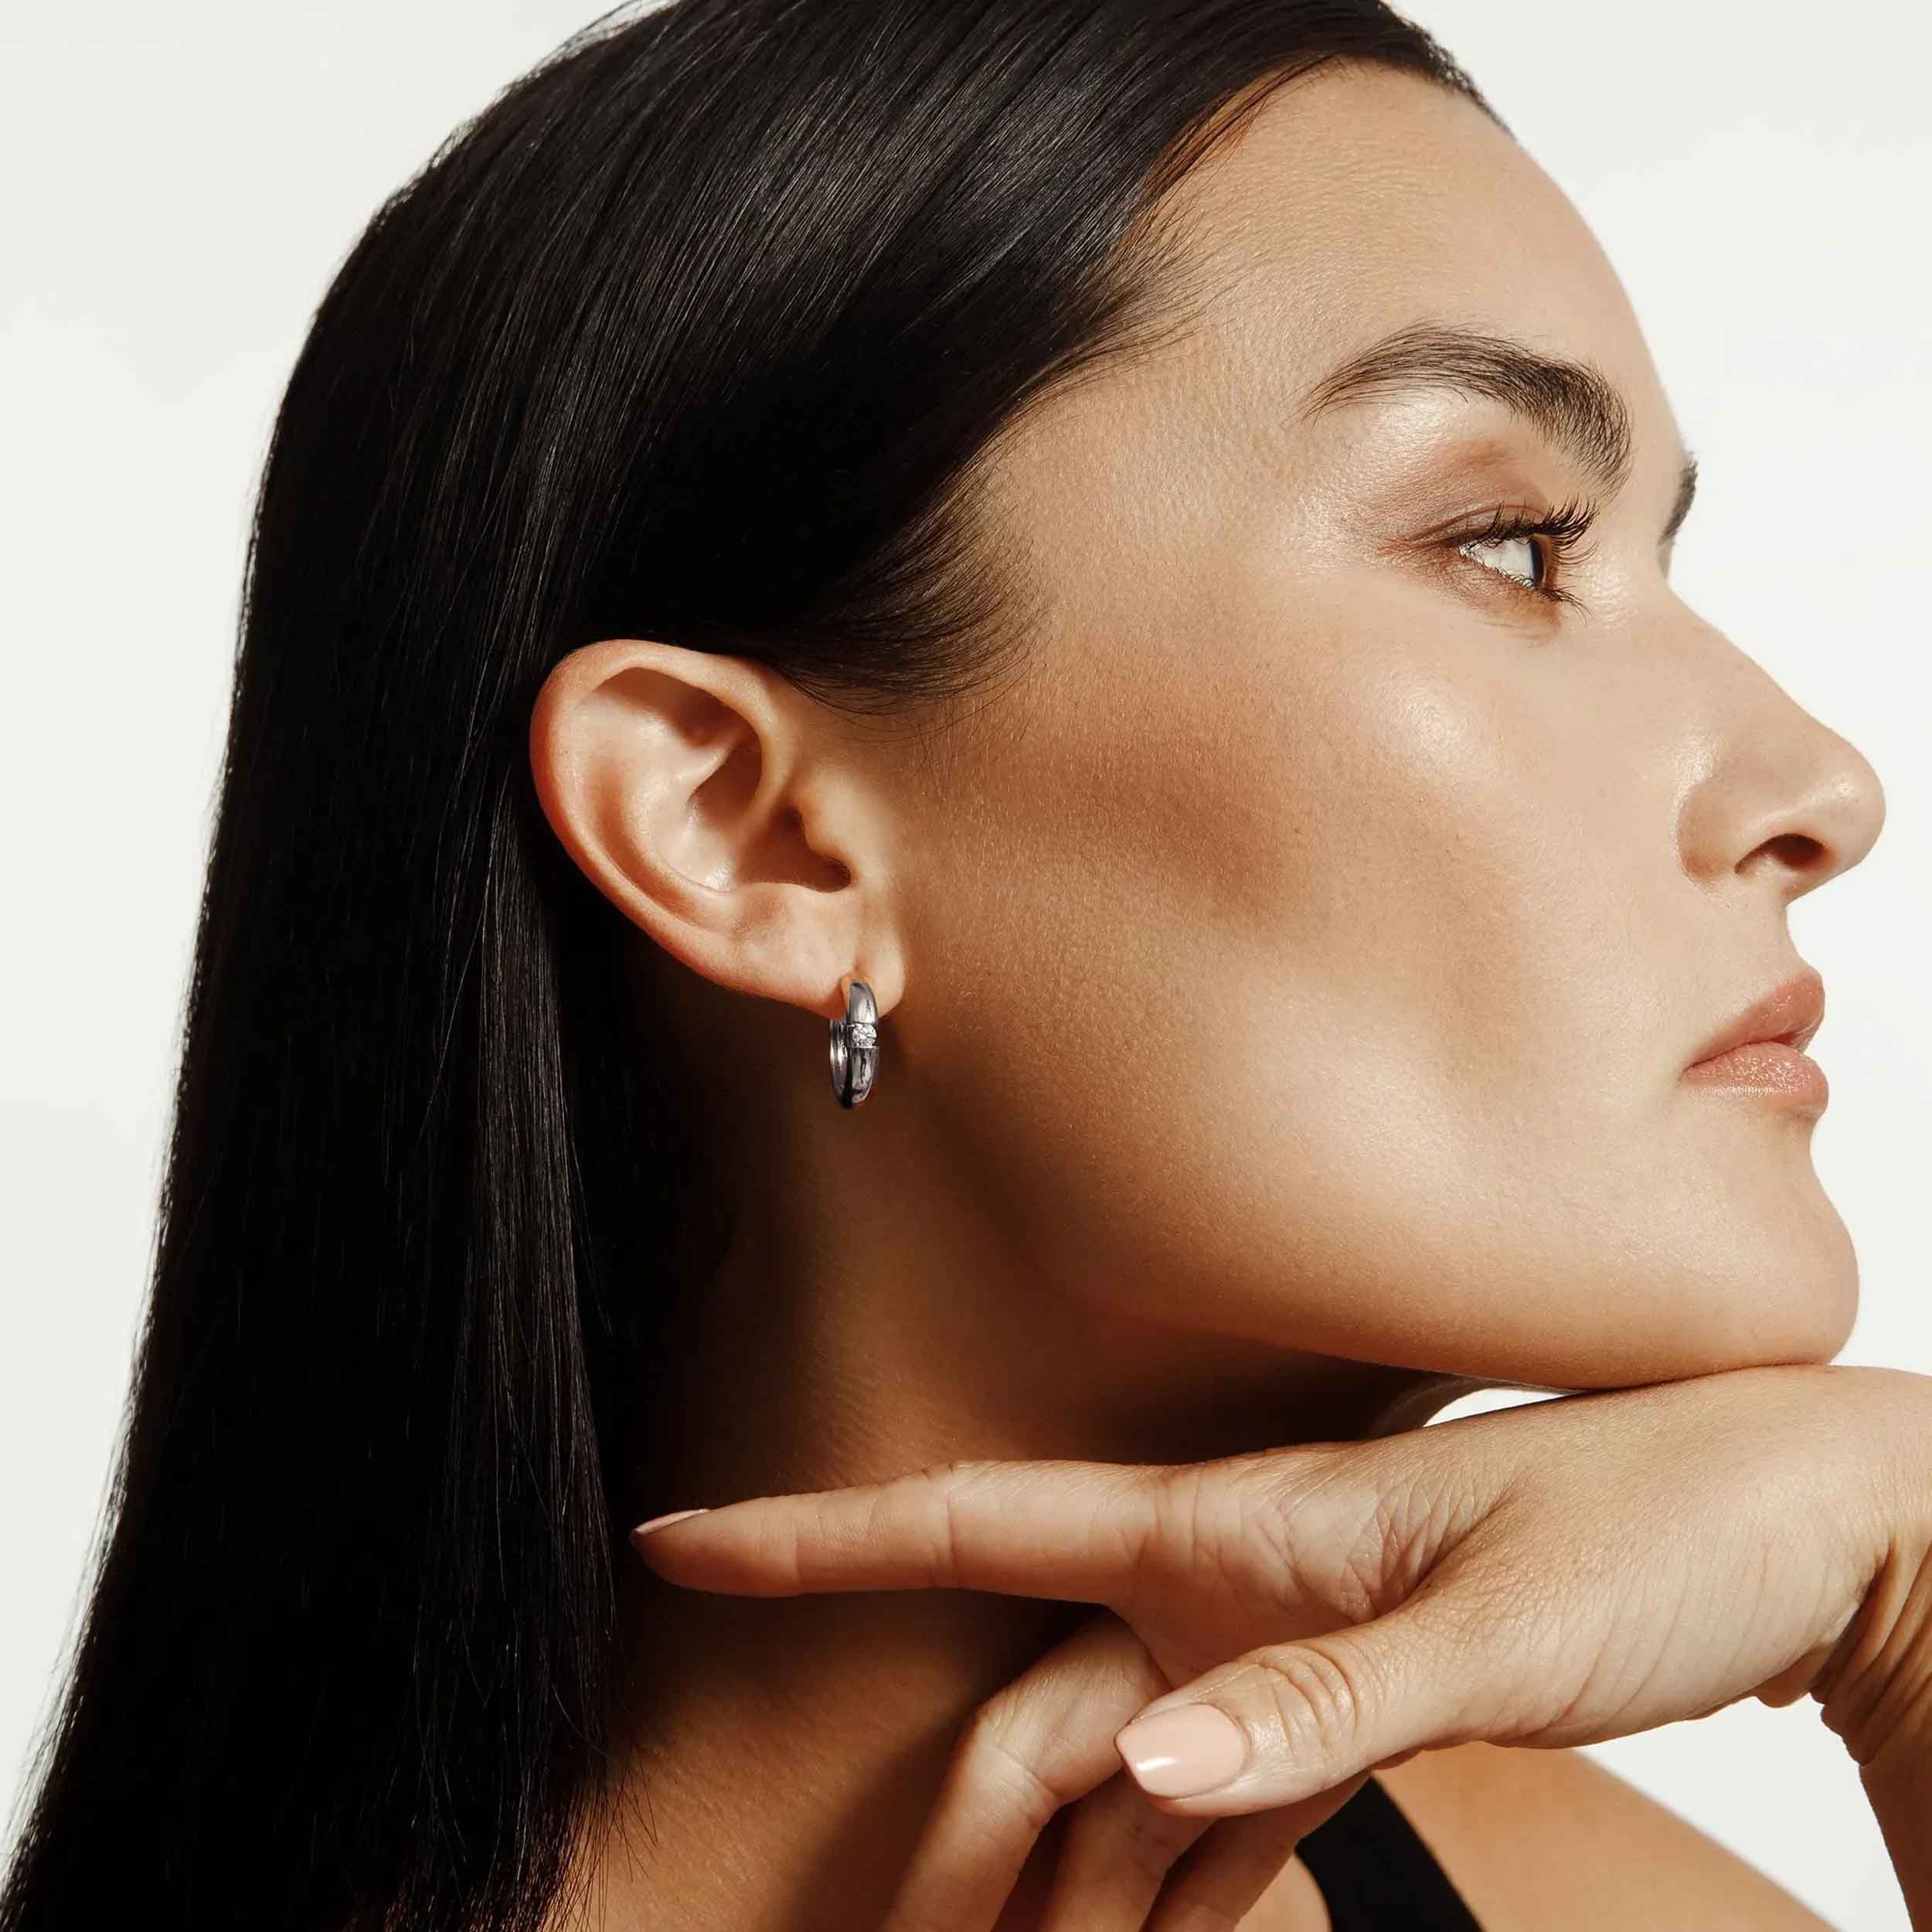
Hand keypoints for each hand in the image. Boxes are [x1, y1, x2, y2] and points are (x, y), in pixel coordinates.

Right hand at [631, 1364, 1931, 1931]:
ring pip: (1119, 1763)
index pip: (980, 1522)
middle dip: (951, 1815)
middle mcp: (1230, 1580)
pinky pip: (1222, 1797)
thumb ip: (1320, 1698)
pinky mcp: (1349, 1696)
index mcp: (1234, 1529)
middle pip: (1032, 1697)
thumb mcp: (1493, 1623)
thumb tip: (1151, 1760)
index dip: (820, 1535)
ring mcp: (1282, 1642)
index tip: (688, 1536)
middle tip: (894, 1927)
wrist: (1799, 1520)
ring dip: (1063, 1868)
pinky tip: (1165, 1926)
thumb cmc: (1657, 1530)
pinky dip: (1181, 1874)